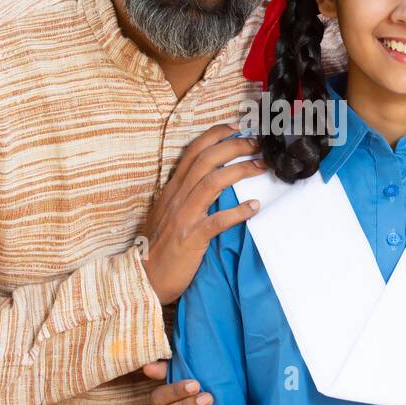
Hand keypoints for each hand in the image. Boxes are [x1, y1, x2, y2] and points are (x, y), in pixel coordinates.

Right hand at [141, 123, 266, 304]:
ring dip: (240, 170)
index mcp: (172, 188)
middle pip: (206, 160)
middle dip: (234, 146)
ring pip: (212, 182)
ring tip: (261, 166)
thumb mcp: (168, 212)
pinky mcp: (191, 237)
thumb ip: (185, 195)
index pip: (193, 151)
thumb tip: (209, 180)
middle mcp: (177, 197)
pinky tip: (253, 207)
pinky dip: (237, 212)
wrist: (144, 277)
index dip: (215, 135)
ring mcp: (184, 216)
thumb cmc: (160, 246)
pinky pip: (217, 221)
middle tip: (257, 144)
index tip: (236, 127)